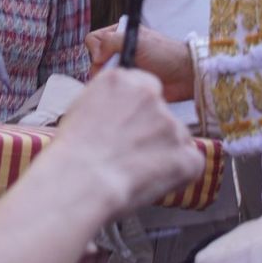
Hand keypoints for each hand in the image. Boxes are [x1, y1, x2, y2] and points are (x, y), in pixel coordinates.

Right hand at [50, 66, 204, 212]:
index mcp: (121, 80)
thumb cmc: (71, 155)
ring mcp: (171, 125)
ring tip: (133, 173)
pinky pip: (190, 164)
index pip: (144, 87)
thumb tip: (115, 114)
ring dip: (162, 154)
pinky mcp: (185, 155)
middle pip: (161, 113)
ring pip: (176, 139)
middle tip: (129, 154)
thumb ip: (106, 103)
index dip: (139, 112)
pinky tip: (151, 182)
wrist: (80, 181)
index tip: (130, 128)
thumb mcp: (79, 111)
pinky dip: (177, 176)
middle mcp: (150, 96)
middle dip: (152, 133)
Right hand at [85, 25, 193, 102]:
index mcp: (119, 35)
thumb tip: (96, 57)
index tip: (107, 57)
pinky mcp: (128, 84)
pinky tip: (129, 89)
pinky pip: (113, 88)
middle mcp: (118, 51)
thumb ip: (111, 41)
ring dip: (112, 79)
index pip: (93, 40)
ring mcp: (123, 68)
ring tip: (127, 80)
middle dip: (104, 68)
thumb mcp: (137, 40)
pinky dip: (118, 89)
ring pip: (103, 76)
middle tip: (120, 71)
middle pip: (95, 60)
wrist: (185, 75)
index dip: (97, 50)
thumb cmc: (165, 54)